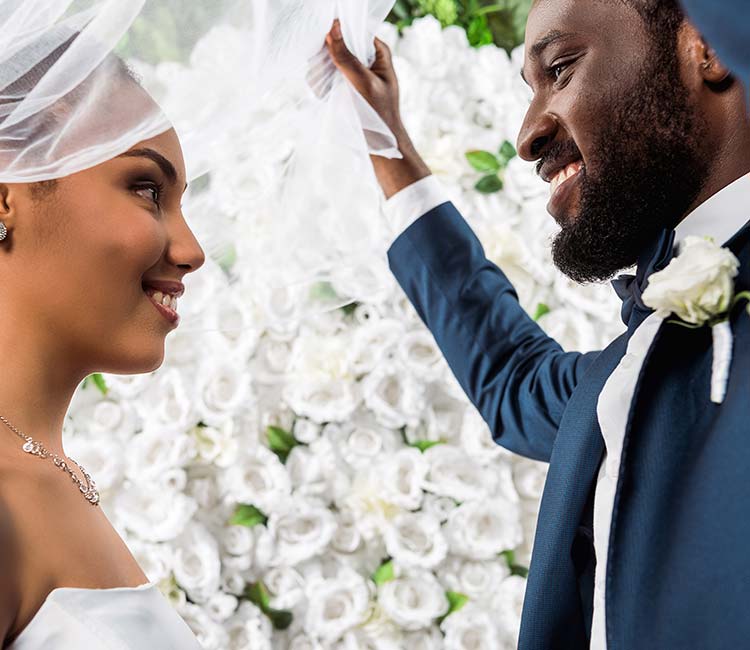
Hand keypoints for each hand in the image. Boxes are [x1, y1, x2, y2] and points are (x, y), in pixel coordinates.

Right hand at [325, 19, 430, 198]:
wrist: (381, 147)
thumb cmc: (380, 116)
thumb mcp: (364, 84)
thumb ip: (347, 58)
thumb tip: (333, 28)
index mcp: (379, 53)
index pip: (354, 31)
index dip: (338, 34)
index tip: (325, 44)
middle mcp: (367, 60)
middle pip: (339, 44)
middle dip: (328, 56)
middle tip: (325, 70)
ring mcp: (354, 74)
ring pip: (329, 61)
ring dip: (323, 72)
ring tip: (328, 89)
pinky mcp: (345, 88)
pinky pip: (326, 78)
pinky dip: (322, 85)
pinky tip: (326, 96)